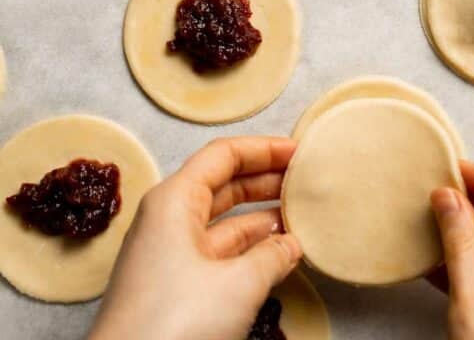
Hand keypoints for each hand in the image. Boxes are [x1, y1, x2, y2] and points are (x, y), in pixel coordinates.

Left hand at [90, 136, 301, 339]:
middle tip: (305, 180)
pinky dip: (249, 249)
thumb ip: (271, 255)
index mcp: (174, 200)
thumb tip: (292, 242)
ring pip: (223, 221)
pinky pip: (218, 253)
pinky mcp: (174, 287)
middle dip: (265, 179)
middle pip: (223, 183)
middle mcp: (169, 219)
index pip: (223, 155)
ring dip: (261, 217)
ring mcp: (170, 254)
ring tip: (301, 216)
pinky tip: (279, 254)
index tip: (299, 152)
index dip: (263, 149)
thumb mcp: (237, 285)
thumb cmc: (175, 323)